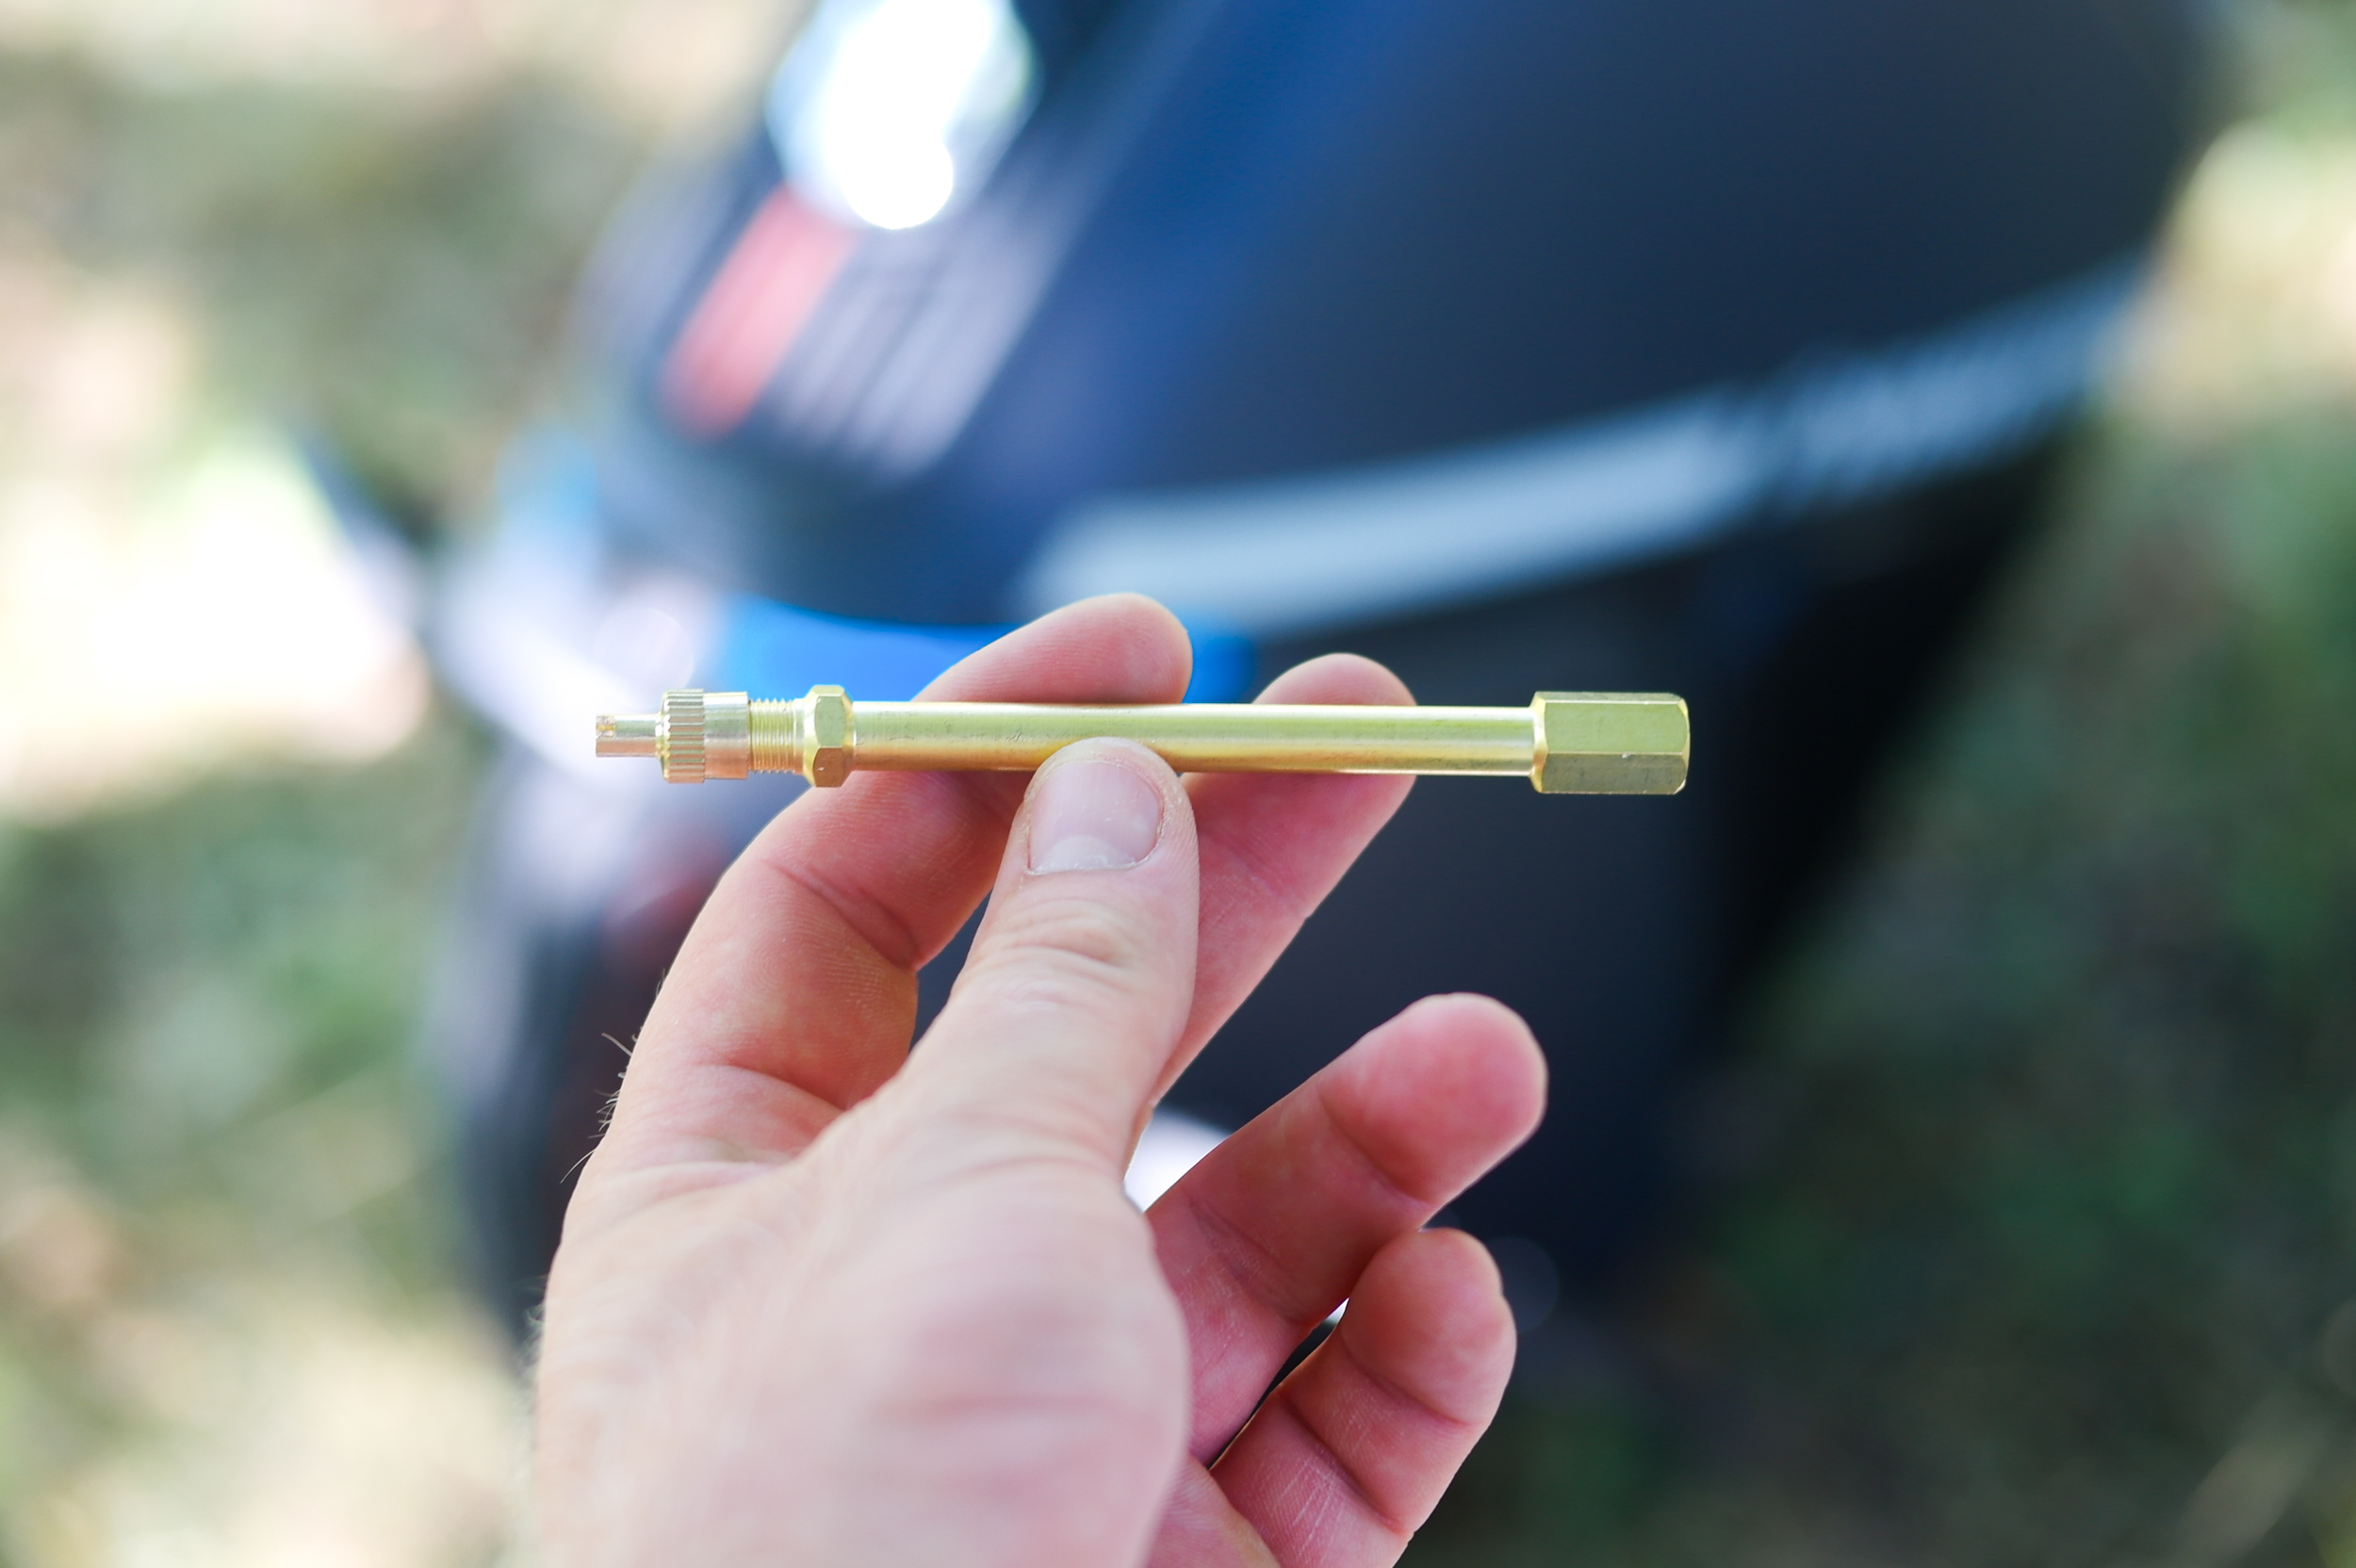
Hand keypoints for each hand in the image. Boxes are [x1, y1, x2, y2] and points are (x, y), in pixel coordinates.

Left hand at [533, 595, 1546, 1566]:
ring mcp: (1063, 1422)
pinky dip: (1412, 1347)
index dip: (993, 751)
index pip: (855, 902)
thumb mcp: (945, 1208)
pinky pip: (1338, 1421)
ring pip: (1248, 1224)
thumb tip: (1112, 789)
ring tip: (1482, 1056)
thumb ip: (1052, 995)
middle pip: (1088, 1019)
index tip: (1156, 646)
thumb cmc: (840, 1549)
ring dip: (1376, 1127)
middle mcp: (905, 1283)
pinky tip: (1453, 1295)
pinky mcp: (1204, 1559)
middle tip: (1386, 734)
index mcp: (746, 1182)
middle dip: (1237, 879)